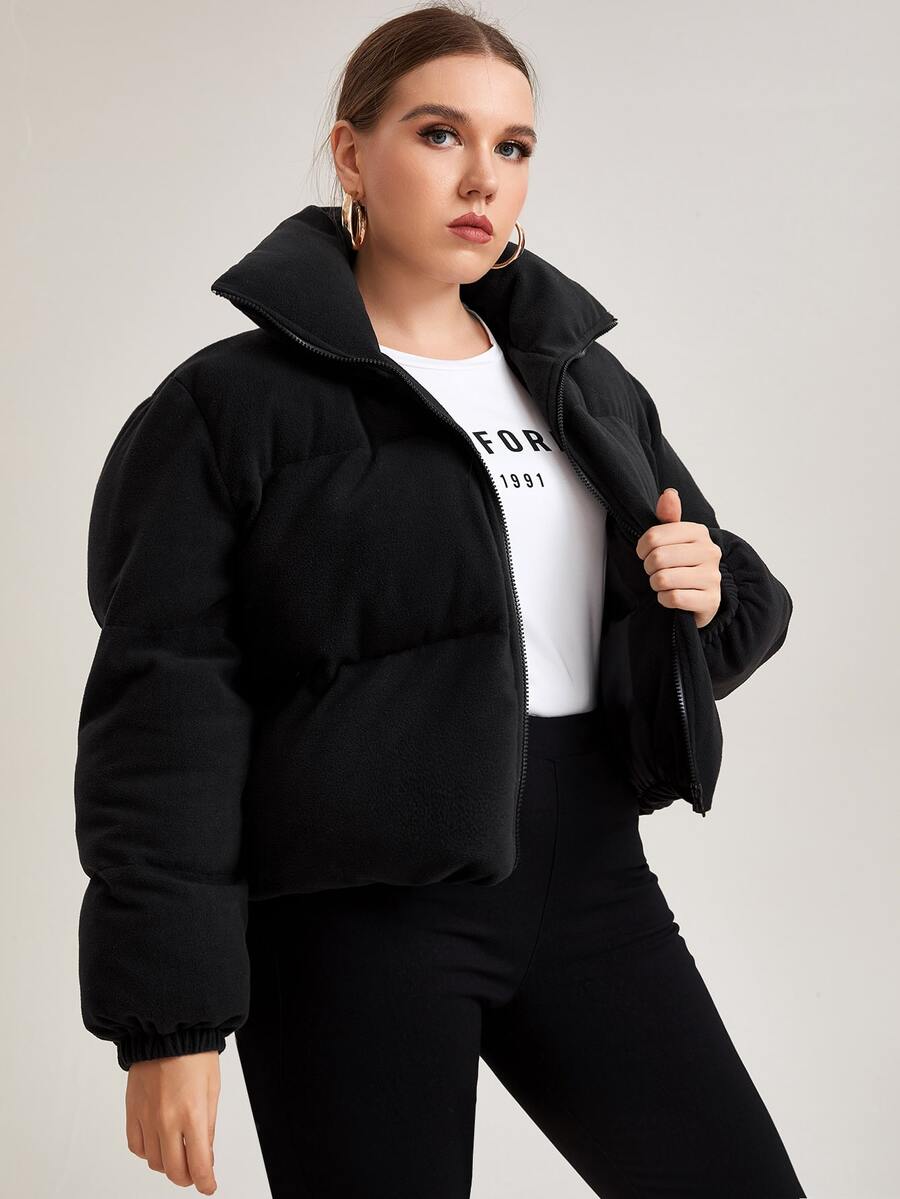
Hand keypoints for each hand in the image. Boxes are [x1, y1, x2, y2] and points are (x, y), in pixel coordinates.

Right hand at [125, 1050, 219, 1193]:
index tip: (209, 1186)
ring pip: (154, 1162)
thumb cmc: (194, 1054)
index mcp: (192, 1113)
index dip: (205, 1182)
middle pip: (174, 1171)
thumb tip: (205, 1154)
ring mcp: (146, 1117)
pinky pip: (136, 1146)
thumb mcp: (213, 1089)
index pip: (198, 1165)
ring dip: (168, 1164)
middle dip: (187, 1177)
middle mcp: (167, 1120)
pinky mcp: (131, 1111)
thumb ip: (208, 1125)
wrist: (167, 1030)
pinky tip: (157, 1142)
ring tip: (178, 1151)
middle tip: (195, 1172)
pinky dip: (147, 1151)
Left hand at [636, 487, 722, 629]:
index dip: (642, 548)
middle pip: (658, 558)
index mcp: (699, 532)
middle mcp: (710, 552)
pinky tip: (671, 596)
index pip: (654, 536)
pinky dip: (665, 599)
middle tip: (655, 571)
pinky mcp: (711, 600)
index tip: (645, 553)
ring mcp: (713, 577)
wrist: (702, 596)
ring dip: (656, 584)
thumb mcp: (674, 538)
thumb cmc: (682, 564)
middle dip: (649, 568)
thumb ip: (668, 517)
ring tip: (664, 583)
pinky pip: (673, 598)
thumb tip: (669, 493)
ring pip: (663, 579)